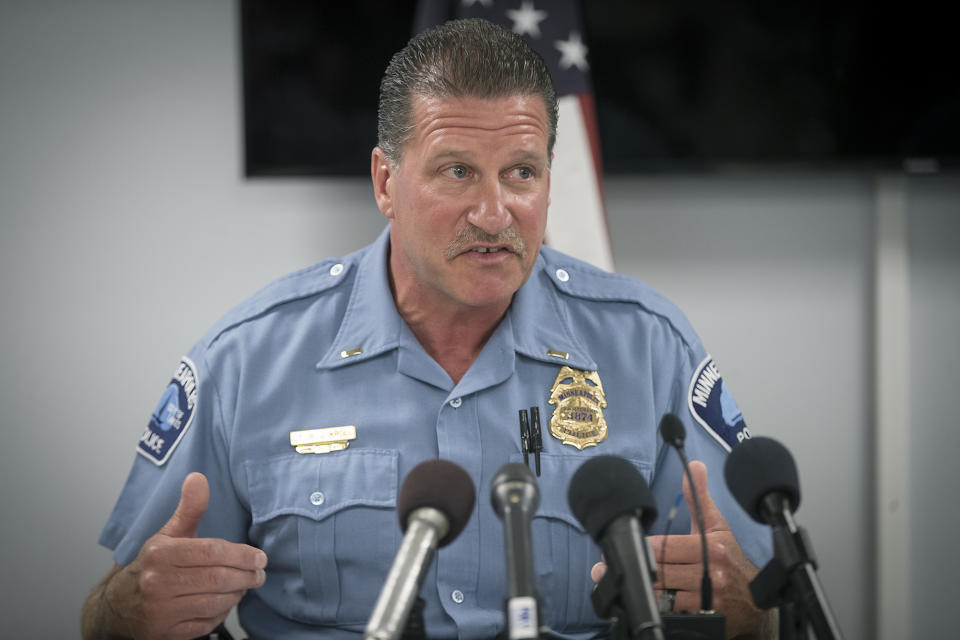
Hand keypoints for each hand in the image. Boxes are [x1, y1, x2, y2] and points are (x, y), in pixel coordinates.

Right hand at [103, 473, 267, 639]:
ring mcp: (160, 611)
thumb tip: (198, 478)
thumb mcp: (168, 535)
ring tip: (244, 586)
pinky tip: (225, 603)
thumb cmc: (152, 565)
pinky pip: (205, 624)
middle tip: (259, 574)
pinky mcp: (164, 633)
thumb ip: (189, 509)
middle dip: (246, 576)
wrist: (117, 606)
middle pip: (217, 579)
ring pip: (214, 603)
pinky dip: (221, 614)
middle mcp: (157, 582)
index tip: (260, 557)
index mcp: (160, 554)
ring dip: (237, 595)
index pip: (212, 552)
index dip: (242, 555)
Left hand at [588, 461, 766, 638]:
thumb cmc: (731, 558)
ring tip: (620, 584)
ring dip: (641, 590)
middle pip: (661, 570)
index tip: (623, 546)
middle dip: (634, 568)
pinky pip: (673, 614)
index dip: (641, 547)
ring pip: (663, 594)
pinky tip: (644, 602)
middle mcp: (711, 573)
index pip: (665, 546)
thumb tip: (694, 466)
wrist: (755, 601)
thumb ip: (699, 497)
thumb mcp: (716, 526)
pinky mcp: (707, 619)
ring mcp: (708, 599)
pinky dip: (657, 608)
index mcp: (710, 548)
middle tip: (605, 568)